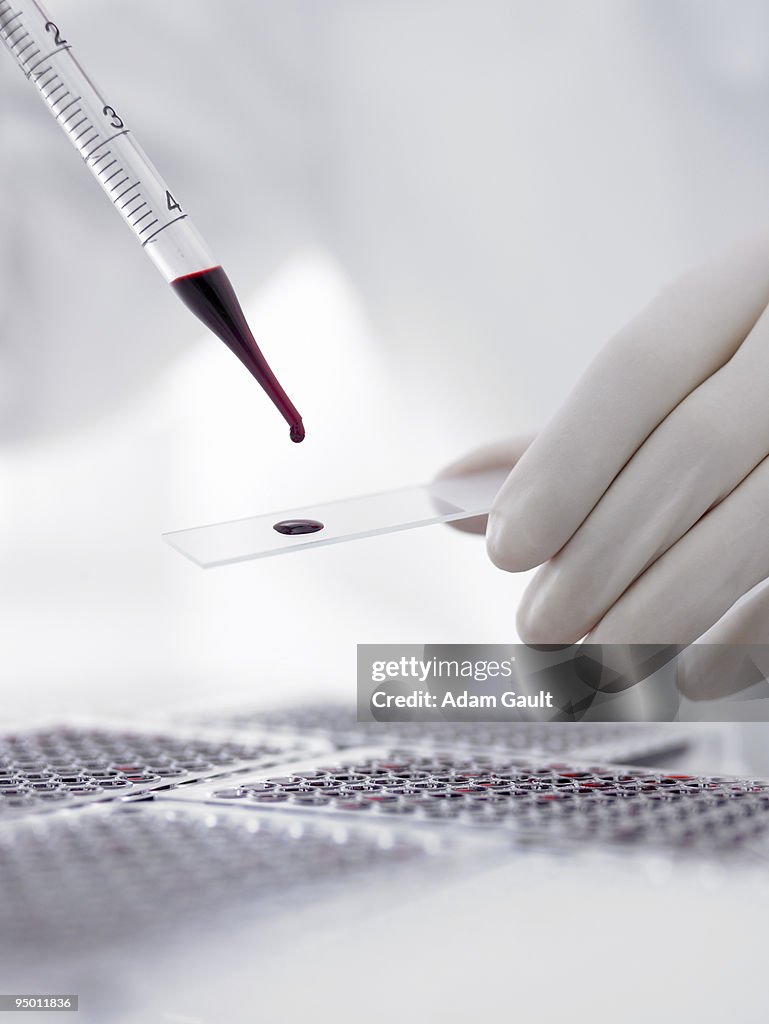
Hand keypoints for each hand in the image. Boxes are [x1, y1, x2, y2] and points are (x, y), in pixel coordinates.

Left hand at [443, 235, 768, 679]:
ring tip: (597, 664)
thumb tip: (453, 494)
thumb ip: (569, 440)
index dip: (568, 462)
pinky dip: (753, 636)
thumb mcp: (674, 381)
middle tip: (538, 629)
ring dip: (668, 606)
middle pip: (695, 450)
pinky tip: (694, 677)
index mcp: (742, 286)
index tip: (505, 548)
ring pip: (760, 522)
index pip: (642, 367)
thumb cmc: (743, 381)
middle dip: (605, 551)